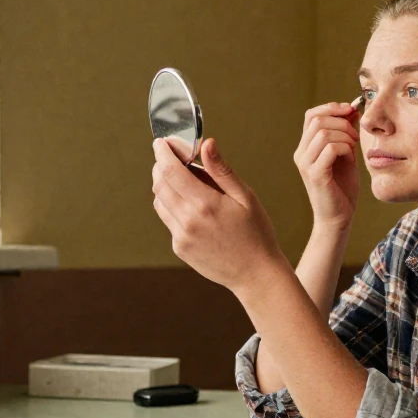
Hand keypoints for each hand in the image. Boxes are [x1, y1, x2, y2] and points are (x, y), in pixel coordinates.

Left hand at [151, 137, 285, 290]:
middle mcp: (188, 221)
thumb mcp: (245, 196)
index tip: (160, 142)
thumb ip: (221, 170)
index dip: (162, 153)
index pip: (171, 171)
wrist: (256, 274)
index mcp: (205, 204)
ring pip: (160, 203)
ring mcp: (181, 237)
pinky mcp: (180, 248)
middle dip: (161, 166)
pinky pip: (169, 220)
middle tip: (170, 157)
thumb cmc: (257, 233)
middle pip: (160, 185)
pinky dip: (173, 206)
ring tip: (183, 180)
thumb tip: (206, 144)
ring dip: (164, 186)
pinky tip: (192, 206)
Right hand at [294, 101, 359, 232]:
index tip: (350, 111)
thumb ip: (346, 133)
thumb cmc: (343, 188)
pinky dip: (345, 149)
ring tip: (353, 149)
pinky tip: (350, 159)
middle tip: (355, 136)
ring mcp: (305, 164)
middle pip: (317, 120)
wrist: (339, 218)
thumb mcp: (347, 154)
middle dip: (342, 122)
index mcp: (306, 147)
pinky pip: (330, 148)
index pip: (311, 115)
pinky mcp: (315, 174)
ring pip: (323, 133)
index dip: (331, 108)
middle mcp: (301, 153)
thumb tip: (352, 109)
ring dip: (345, 136)